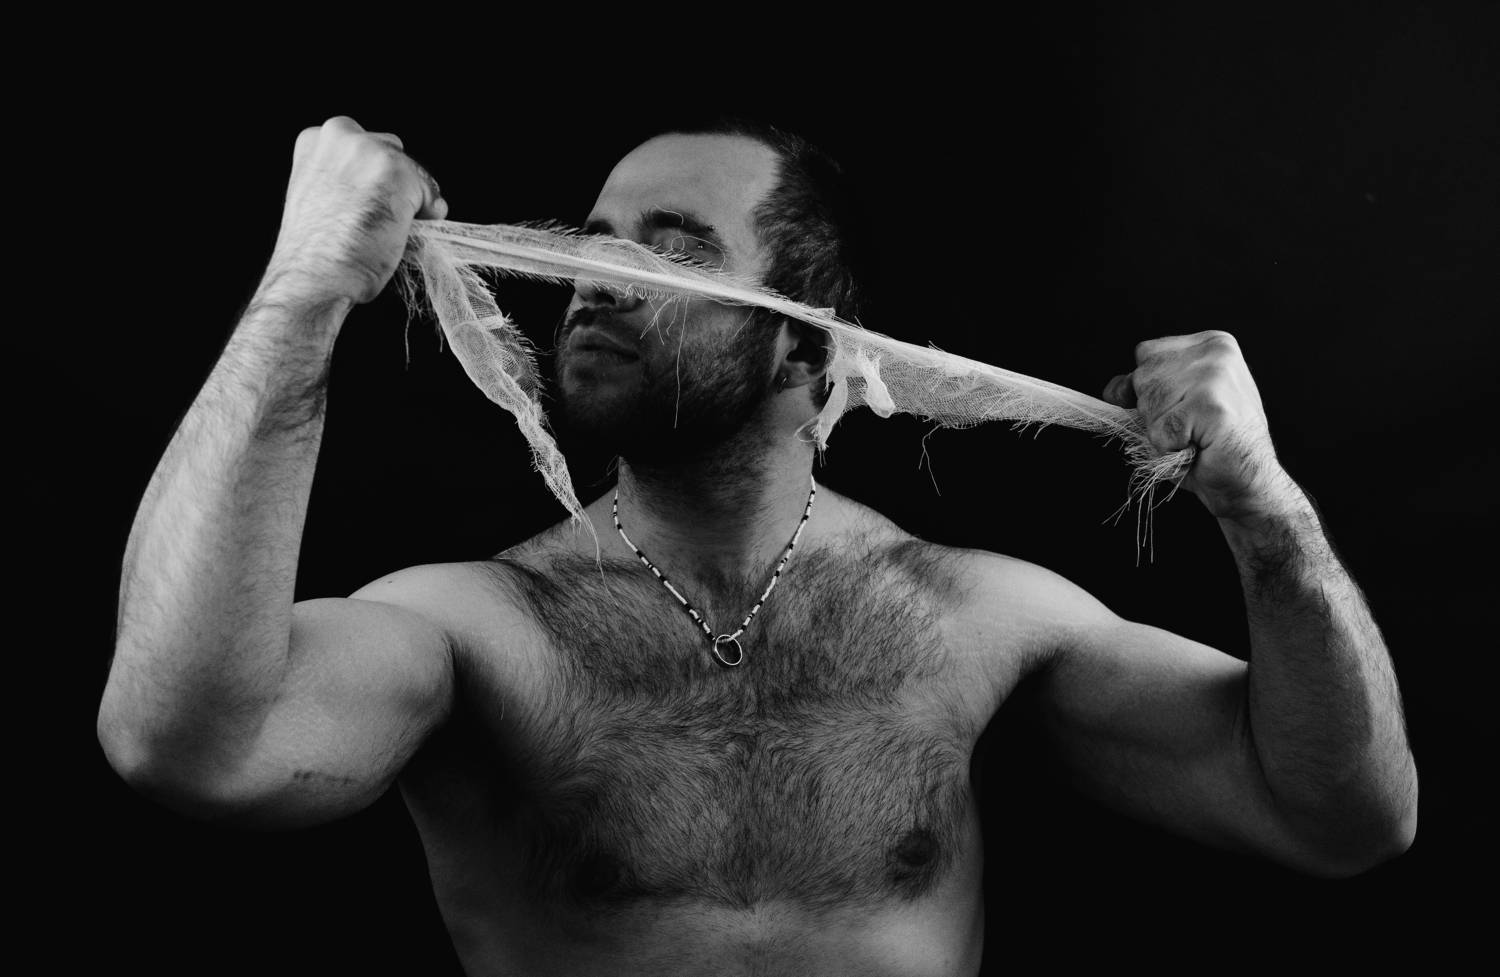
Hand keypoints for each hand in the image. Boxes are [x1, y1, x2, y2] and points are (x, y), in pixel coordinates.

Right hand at [260, 116, 447, 307]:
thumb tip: (384, 193)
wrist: (315, 278)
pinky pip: (429, 192)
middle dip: (394, 183)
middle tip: (382, 220)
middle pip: (390, 151)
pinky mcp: (396, 170)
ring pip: (411, 171)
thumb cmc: (314, 254)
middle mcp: (340, 135)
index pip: (362, 146)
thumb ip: (343, 183)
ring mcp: (368, 150)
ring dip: (411, 199)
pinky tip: (403, 234)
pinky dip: (427, 214)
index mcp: (315, 140)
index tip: (369, 202)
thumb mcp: (318, 200)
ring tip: (389, 231)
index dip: (372, 178)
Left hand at [1102, 331, 1294, 521]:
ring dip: (1163, 431)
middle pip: (1143, 376)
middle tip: (1191, 427)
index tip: (1180, 407)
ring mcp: (1215, 375)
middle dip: (1155, 411)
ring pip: (1148, 403)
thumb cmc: (1211, 446)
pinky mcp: (1210, 405)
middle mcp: (1215, 352)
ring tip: (1196, 436)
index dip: (1148, 387)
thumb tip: (1114, 389)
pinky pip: (1160, 429)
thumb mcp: (1173, 406)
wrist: (1250, 483)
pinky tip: (1200, 447)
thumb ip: (1143, 388)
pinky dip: (1171, 448)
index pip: (1146, 353)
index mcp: (1210, 344)